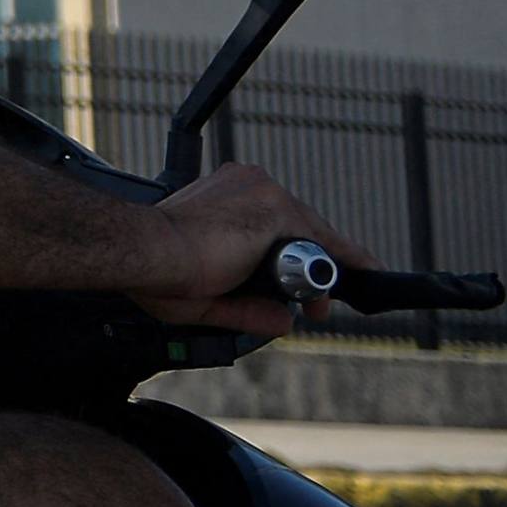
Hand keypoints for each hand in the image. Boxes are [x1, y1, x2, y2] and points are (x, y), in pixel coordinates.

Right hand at [138, 163, 369, 334]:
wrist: (150, 252)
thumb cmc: (159, 270)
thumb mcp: (210, 298)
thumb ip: (249, 309)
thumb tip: (284, 322)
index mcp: (222, 195)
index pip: (273, 221)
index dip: (293, 252)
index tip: (301, 278)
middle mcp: (246, 184)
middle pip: (298, 226)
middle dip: (311, 267)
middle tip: (318, 307)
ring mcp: (262, 192)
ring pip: (310, 233)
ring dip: (320, 268)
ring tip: (323, 305)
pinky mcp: (277, 208)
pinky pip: (321, 241)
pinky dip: (339, 262)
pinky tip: (356, 275)